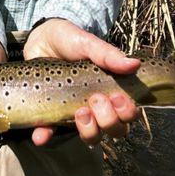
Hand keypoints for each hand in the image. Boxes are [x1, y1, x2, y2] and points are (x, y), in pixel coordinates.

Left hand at [23, 18, 139, 145]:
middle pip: (115, 130)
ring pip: (91, 137)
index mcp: (110, 90)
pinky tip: (40, 135)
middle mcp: (97, 107)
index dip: (127, 113)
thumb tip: (134, 64)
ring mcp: (75, 113)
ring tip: (79, 112)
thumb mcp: (88, 43)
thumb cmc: (70, 41)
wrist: (40, 38)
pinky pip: (50, 134)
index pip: (129, 114)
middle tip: (96, 99)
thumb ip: (108, 54)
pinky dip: (46, 137)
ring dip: (89, 130)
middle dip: (108, 120)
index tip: (117, 97)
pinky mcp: (51, 115)